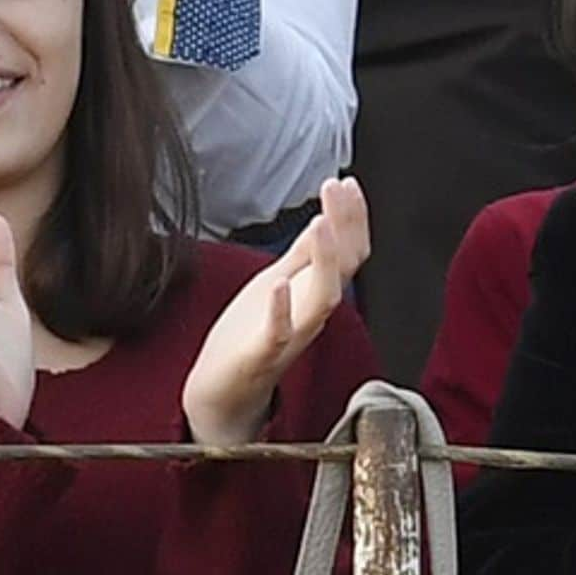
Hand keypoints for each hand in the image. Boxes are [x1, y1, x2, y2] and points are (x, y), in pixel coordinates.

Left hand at [182, 178, 370, 444]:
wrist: (222, 391)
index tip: (348, 183)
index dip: (353, 218)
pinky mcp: (262, 354)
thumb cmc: (249, 337)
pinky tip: (278, 284)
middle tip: (338, 189)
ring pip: (322, 300)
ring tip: (322, 223)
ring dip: (325, 261)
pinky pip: (280, 334)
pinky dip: (282, 310)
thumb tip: (326, 218)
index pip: (348, 252)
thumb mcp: (277, 282)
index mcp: (313, 292)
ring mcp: (290, 334)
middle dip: (346, 227)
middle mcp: (310, 312)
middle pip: (344, 269)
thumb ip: (303, 254)